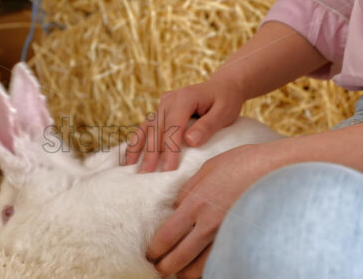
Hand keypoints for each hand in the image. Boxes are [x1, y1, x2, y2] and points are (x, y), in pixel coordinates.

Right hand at [122, 79, 243, 172]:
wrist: (222, 86)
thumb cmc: (226, 101)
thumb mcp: (224, 112)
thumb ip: (208, 126)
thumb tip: (190, 141)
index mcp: (185, 98)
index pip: (173, 126)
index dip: (170, 148)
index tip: (169, 169)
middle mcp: (169, 99)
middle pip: (156, 128)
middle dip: (151, 152)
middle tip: (146, 174)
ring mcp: (162, 104)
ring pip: (146, 126)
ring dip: (137, 147)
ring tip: (129, 166)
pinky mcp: (160, 110)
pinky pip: (146, 126)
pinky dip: (137, 141)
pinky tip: (130, 156)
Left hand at [146, 143, 280, 277]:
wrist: (280, 168)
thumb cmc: (242, 163)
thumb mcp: (207, 168)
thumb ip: (188, 190)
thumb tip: (176, 208)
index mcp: (196, 204)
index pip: (167, 236)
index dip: (155, 249)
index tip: (150, 253)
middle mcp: (209, 224)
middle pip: (179, 257)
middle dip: (165, 267)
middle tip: (159, 268)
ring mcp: (228, 235)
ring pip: (199, 268)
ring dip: (185, 272)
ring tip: (179, 271)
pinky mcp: (243, 240)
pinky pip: (221, 263)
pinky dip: (207, 269)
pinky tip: (202, 268)